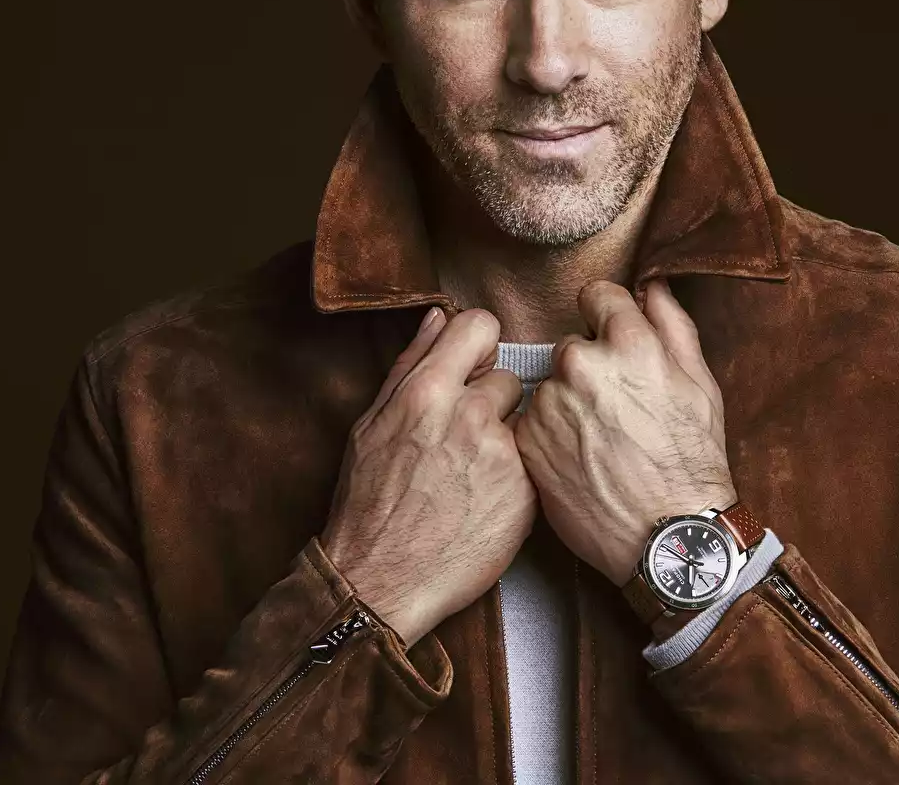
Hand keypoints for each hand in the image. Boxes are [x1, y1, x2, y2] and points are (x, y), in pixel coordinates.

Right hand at [321, 306, 535, 646]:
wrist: (382, 581)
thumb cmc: (368, 503)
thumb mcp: (370, 424)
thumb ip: (410, 364)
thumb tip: (437, 316)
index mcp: (427, 391)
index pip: (481, 325)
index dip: (476, 344)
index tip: (469, 366)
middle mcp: (470, 416)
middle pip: (506, 377)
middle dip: (487, 401)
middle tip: (459, 439)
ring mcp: (503, 457)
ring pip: (522, 422)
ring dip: (502, 440)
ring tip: (468, 475)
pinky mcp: (527, 495)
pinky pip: (530, 465)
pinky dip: (513, 478)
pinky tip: (482, 501)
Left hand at [513, 278, 736, 584]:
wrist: (666, 537)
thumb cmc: (692, 463)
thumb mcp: (701, 386)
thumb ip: (672, 325)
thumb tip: (652, 286)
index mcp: (629, 343)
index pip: (596, 295)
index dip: (606, 318)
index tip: (612, 341)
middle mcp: (582, 364)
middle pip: (571, 345)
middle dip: (589, 368)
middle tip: (616, 412)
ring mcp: (550, 403)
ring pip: (551, 385)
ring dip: (567, 404)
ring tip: (600, 444)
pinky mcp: (528, 440)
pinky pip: (533, 421)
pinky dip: (549, 436)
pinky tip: (579, 461)